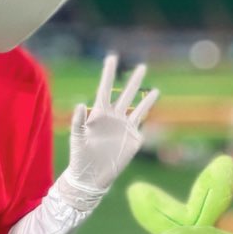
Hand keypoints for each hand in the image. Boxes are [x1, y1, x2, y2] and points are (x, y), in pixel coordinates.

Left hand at [65, 54, 158, 195]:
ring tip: (155, 89)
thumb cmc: (79, 156)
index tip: (112, 57)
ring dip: (147, 98)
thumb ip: (79, 121)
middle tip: (142, 66)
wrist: (91, 176)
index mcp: (99, 113)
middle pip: (125, 94)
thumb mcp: (77, 138)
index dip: (109, 73)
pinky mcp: (133, 139)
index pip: (105, 88)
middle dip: (134, 81)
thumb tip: (81, 104)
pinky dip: (148, 116)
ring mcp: (125, 128)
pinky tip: (154, 111)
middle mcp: (114, 117)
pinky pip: (142, 125)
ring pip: (138, 108)